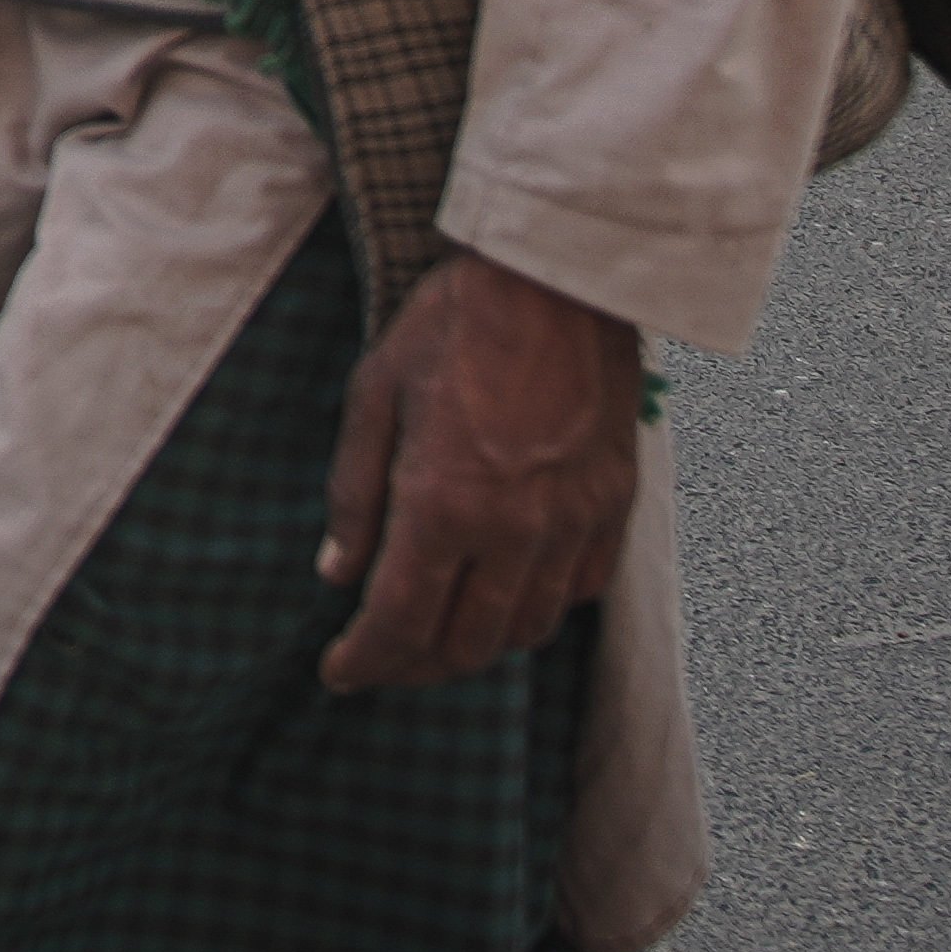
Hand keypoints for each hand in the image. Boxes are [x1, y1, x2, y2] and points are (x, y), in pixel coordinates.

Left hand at [315, 251, 647, 695]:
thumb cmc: (454, 324)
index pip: (399, 623)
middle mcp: (514, 531)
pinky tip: (504, 596)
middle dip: (413, 669)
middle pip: (464, 646)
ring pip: (524, 632)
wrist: (557, 279)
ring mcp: (572, 524)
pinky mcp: (613, 508)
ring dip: (475, 649)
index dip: (364, 662)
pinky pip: (577, 595)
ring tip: (437, 637)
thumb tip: (337, 572)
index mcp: (443, 504)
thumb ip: (354, 493)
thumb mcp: (374, 394)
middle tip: (381, 662)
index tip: (338, 672)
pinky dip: (535, 612)